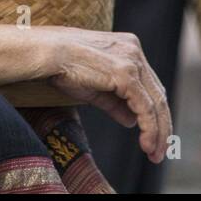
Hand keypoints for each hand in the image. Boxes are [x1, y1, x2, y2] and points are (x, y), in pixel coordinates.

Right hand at [0, 21, 172, 163]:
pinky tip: (145, 144)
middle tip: (158, 152)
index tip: (154, 138)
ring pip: (155, 103)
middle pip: (158, 94)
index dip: (156, 113)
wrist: (38, 53)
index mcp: (127, 47)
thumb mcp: (91, 86)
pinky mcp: (124, 73)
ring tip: (153, 154)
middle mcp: (133, 49)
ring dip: (158, 132)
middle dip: (162, 126)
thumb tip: (133, 120)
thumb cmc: (58, 66)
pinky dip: (150, 128)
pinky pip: (145, 107)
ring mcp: (130, 59)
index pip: (151, 85)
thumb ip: (115, 100)